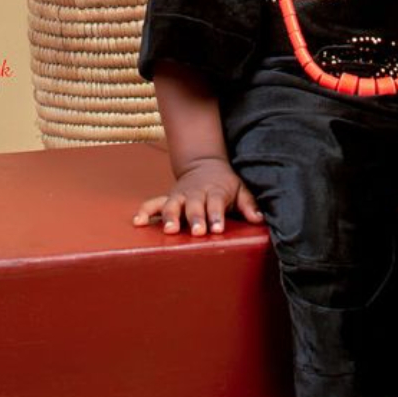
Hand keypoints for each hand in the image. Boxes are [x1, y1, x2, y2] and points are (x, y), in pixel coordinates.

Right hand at [131, 158, 264, 235]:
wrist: (204, 164)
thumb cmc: (225, 183)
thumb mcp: (241, 189)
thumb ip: (249, 205)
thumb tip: (259, 219)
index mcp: (215, 192)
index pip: (216, 204)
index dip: (216, 216)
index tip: (217, 229)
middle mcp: (196, 194)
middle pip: (194, 206)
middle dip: (195, 218)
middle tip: (197, 232)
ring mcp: (180, 196)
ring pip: (173, 205)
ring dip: (170, 217)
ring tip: (169, 230)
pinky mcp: (168, 198)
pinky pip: (153, 204)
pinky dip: (145, 211)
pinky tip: (138, 222)